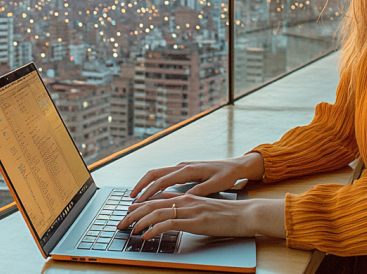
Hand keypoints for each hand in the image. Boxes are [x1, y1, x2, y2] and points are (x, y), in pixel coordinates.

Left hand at [116, 192, 286, 239]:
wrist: (245, 215)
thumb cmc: (226, 214)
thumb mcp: (202, 207)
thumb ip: (186, 207)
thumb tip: (170, 210)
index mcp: (185, 196)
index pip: (156, 198)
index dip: (139, 204)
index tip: (127, 212)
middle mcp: (184, 200)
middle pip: (151, 204)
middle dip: (132, 213)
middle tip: (120, 223)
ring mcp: (189, 210)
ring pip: (156, 212)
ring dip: (139, 221)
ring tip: (128, 229)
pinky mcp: (194, 221)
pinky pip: (169, 224)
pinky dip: (154, 229)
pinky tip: (146, 236)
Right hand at [129, 153, 264, 201]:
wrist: (235, 166)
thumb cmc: (227, 175)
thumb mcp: (215, 185)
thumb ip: (199, 191)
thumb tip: (184, 198)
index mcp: (188, 169)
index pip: (162, 180)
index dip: (149, 191)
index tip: (139, 201)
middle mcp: (182, 166)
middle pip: (154, 173)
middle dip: (141, 185)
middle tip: (131, 198)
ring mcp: (182, 167)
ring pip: (157, 173)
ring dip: (145, 183)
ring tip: (136, 196)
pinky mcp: (184, 170)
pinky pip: (164, 175)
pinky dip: (154, 183)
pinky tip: (151, 192)